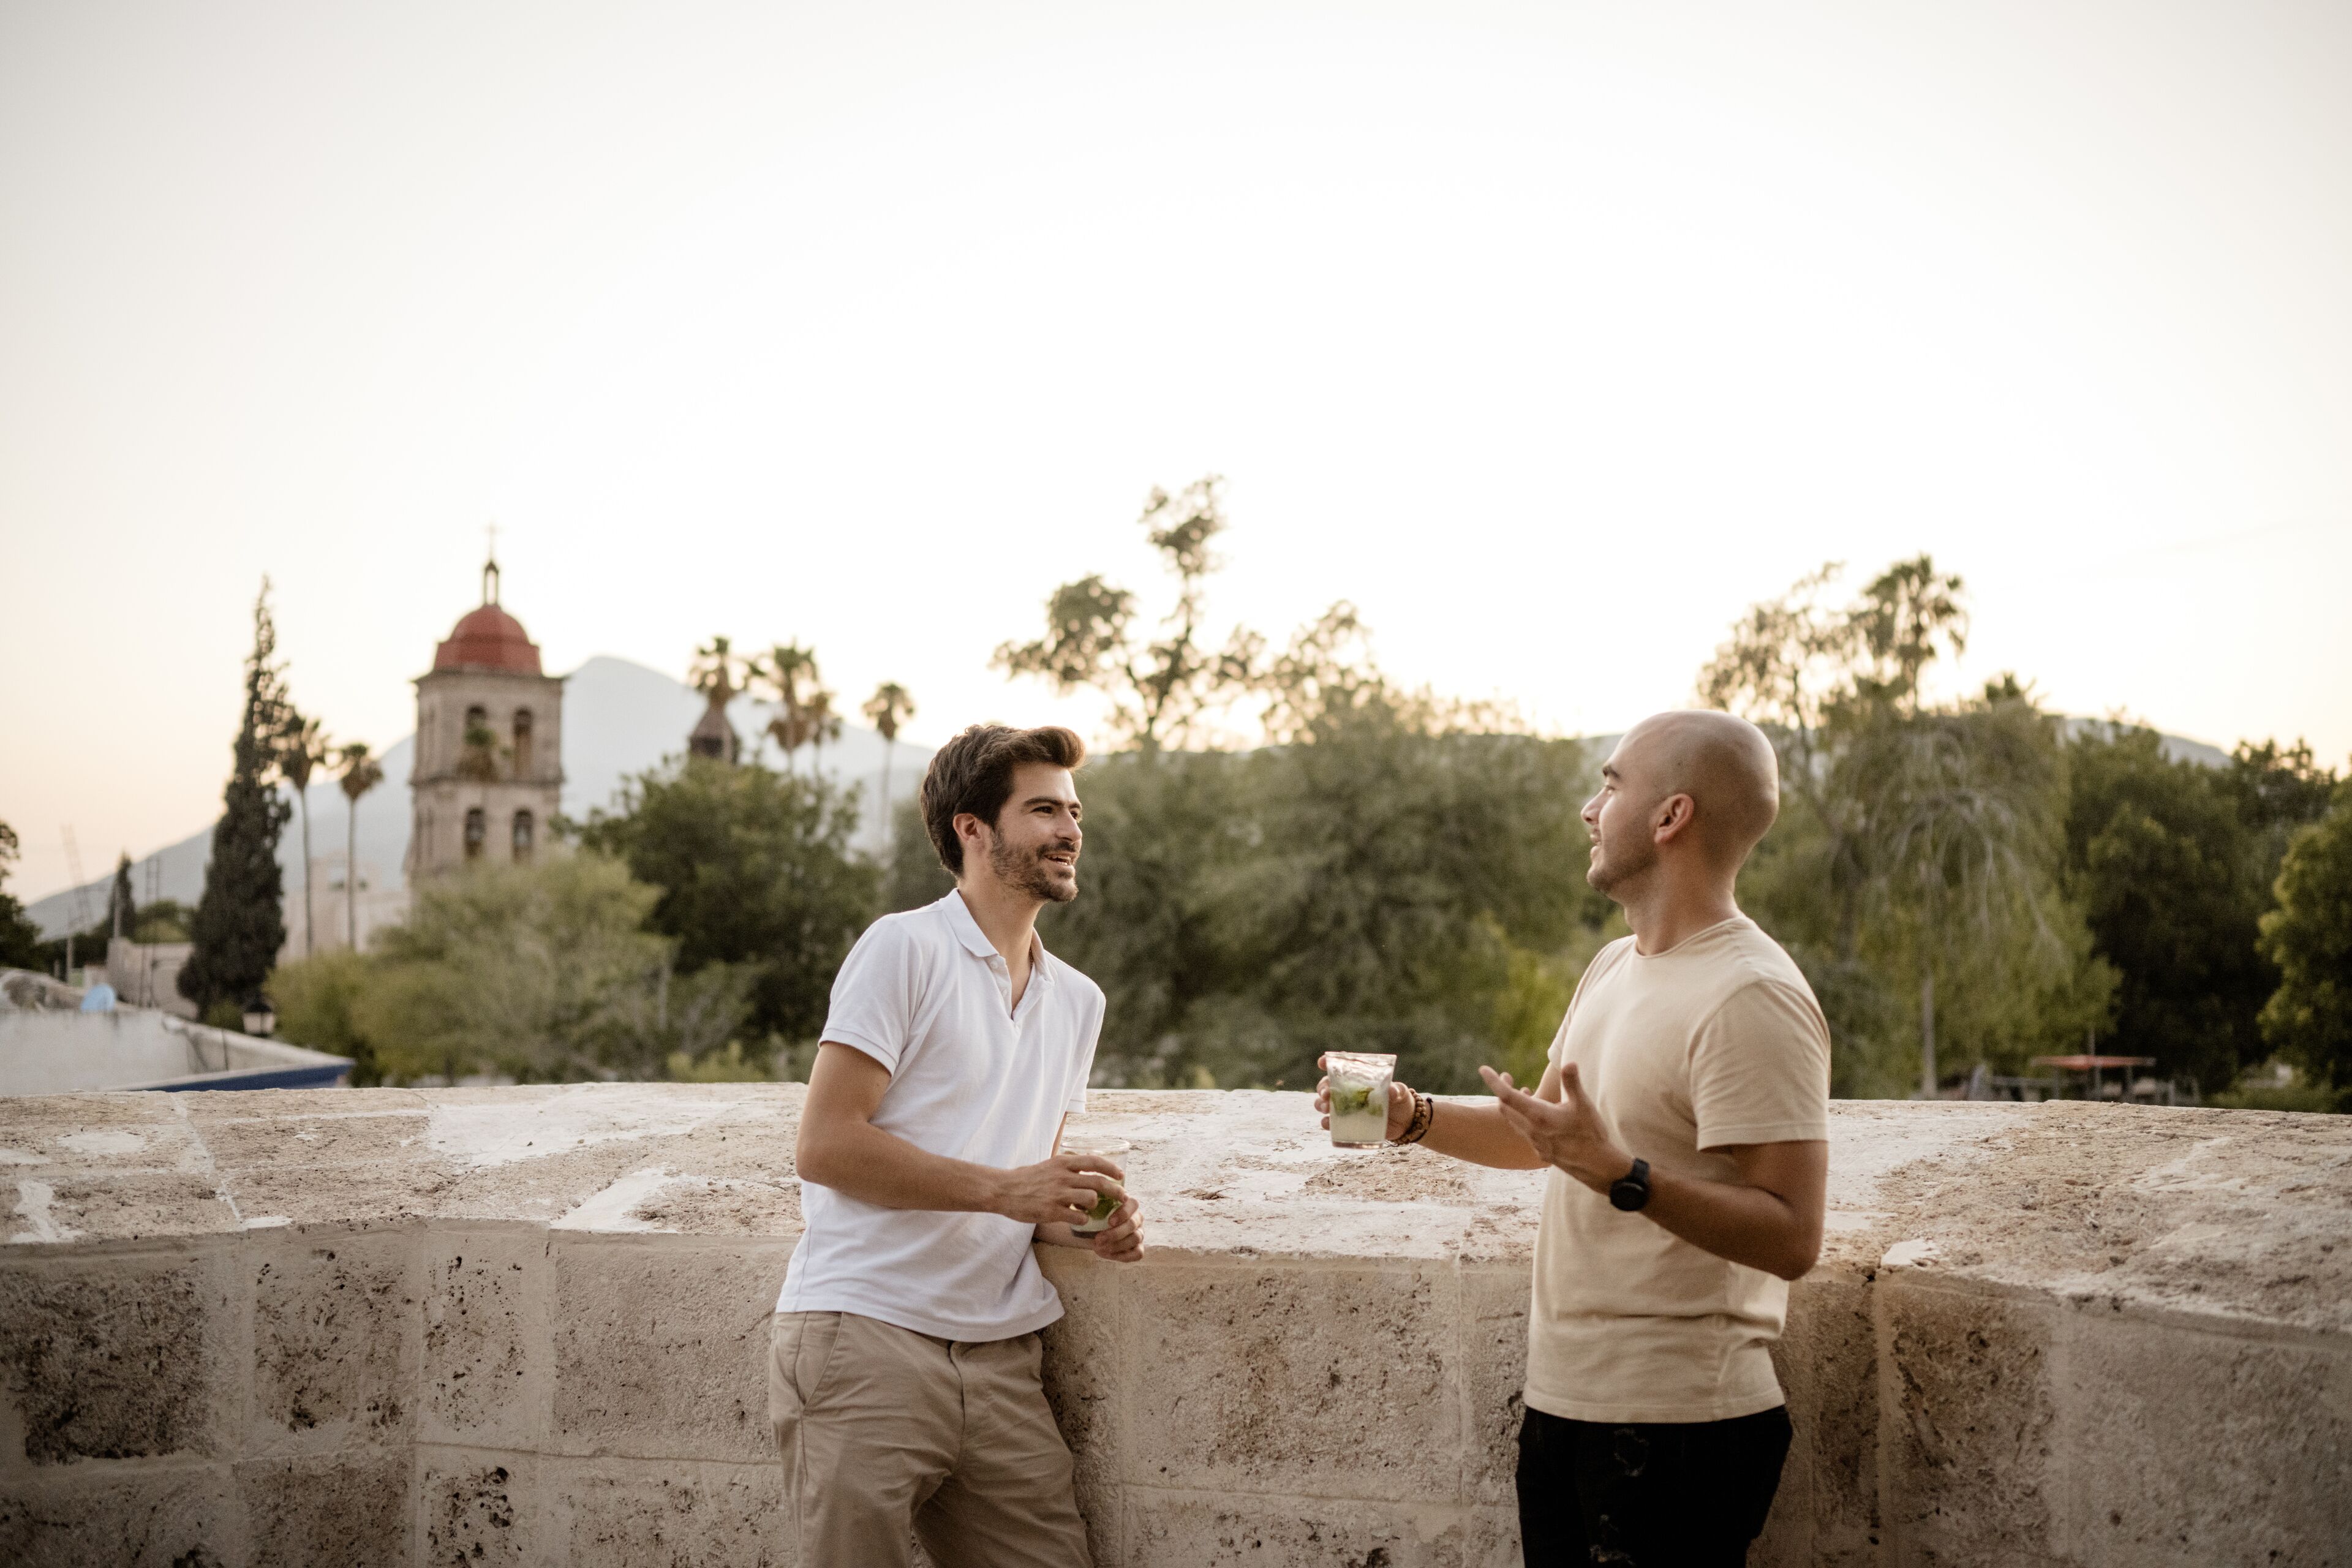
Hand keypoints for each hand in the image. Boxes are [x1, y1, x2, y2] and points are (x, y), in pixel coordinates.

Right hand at [994, 1152, 1123, 1227]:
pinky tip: (1079, 1220)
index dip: (1111, 1168)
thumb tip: (1085, 1167)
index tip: (1121, 1175)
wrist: (1003, 1189)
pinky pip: (1077, 1217)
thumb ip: (1066, 1167)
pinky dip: (1083, 1220)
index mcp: (1062, 1162)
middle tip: (1122, 1197)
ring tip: (1090, 1209)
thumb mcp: (1048, 1165)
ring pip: (1091, 1199)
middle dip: (1115, 1191)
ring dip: (1095, 1206)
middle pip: (1099, 1182)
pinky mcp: (1051, 1211)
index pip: (1095, 1161)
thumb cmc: (1026, 1178)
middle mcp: (1063, 1176)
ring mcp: (1057, 1194)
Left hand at [1088, 1188, 1145, 1262]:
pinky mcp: (1138, 1248)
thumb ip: (1091, 1204)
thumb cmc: (1094, 1218)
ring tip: (1099, 1248)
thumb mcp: (1092, 1209)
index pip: (1133, 1204)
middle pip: (1132, 1224)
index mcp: (1128, 1204)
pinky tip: (1106, 1253)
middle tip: (1098, 1239)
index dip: (1123, 1213)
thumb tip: (1082, 1203)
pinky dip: (1122, 1255)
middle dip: (1115, 1234)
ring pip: (1136, 1238)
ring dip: (1117, 1245)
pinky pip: (1138, 1253)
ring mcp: (1139, 1233)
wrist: (1091, 1234)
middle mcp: (1137, 1218)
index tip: (1109, 1222)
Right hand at [1314, 1054, 1414, 1140]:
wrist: (1404, 1122)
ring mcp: (1346, 1109)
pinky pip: (1332, 1125)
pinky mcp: (1348, 1124)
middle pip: (1326, 1086)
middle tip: (1326, 1094)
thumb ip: (1396, 1090)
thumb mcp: (1400, 1091)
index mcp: (1358, 1078)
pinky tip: (1329, 1125)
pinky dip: (1327, 1125)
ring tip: (1326, 1108)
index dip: (1327, 1063)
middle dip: (1322, 1088)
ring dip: (1321, 1105)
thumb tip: (1392, 1092)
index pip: (1339, 1067)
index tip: (1322, 1062)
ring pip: (1324, 1104)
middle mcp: (1347, 1092)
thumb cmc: (1400, 1100)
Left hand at [1478, 1063, 1631, 1192]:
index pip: (1507, 1096)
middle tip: (1505, 1077)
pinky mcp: (1540, 1151)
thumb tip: (1569, 1063)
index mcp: (1539, 1116)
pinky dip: (1522, 1119)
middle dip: (1501, 1091)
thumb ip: (1572, 1083)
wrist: (1596, 1166)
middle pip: (1505, 1108)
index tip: (1483, 1069)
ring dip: (1512, 1105)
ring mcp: (1534, 1143)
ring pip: (1513, 1121)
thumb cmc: (1591, 1134)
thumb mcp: (1583, 1105)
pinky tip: (1536, 1115)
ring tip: (1523, 1090)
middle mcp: (1532, 1130)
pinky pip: (1524, 1132)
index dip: (1494, 1081)